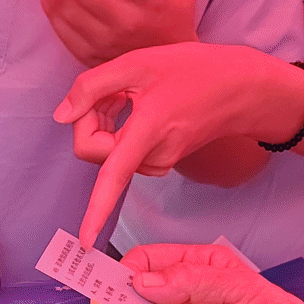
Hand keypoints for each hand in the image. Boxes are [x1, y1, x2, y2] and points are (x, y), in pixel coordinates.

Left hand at [55, 44, 303, 244]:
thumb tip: (62, 116)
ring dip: (107, 121)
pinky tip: (140, 106)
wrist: (242, 89)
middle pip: (97, 152)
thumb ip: (92, 86)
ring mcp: (160, 162)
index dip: (96, 213)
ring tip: (133, 94)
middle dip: (91, 120)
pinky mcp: (162, 160)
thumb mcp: (138, 63)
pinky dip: (121, 129)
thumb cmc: (196, 71)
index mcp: (148, 133)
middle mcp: (154, 157)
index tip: (84, 240)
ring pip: (110, 151)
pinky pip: (126, 151)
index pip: (113, 179)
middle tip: (113, 90)